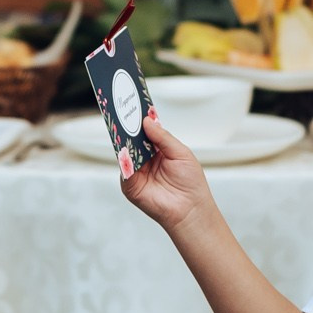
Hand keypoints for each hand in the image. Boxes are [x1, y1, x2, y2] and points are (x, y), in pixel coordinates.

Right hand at [119, 110, 211, 232]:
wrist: (190, 209)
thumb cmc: (190, 183)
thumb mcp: (180, 153)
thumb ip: (163, 137)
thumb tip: (146, 121)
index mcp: (157, 149)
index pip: (144, 130)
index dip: (139, 118)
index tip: (133, 102)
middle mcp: (144, 159)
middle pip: (131, 138)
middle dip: (126, 125)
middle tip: (122, 109)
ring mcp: (136, 171)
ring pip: (124, 151)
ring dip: (122, 138)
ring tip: (121, 124)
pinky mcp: (130, 185)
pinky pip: (124, 168)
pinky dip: (123, 159)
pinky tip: (125, 150)